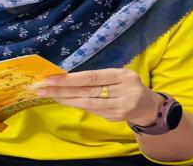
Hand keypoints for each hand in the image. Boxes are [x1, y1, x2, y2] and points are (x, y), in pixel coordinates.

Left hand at [37, 68, 163, 125]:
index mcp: (123, 75)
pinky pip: (92, 110)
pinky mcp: (116, 118)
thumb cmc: (128, 85)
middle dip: (63, 90)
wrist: (149, 106)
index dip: (71, 78)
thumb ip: (99, 76)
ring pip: (88, 103)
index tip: (52, 78)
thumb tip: (69, 77)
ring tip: (49, 95)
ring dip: (66, 99)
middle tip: (43, 88)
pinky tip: (64, 101)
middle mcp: (123, 91)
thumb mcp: (119, 74)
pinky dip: (76, 105)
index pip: (92, 77)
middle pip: (88, 92)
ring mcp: (120, 107)